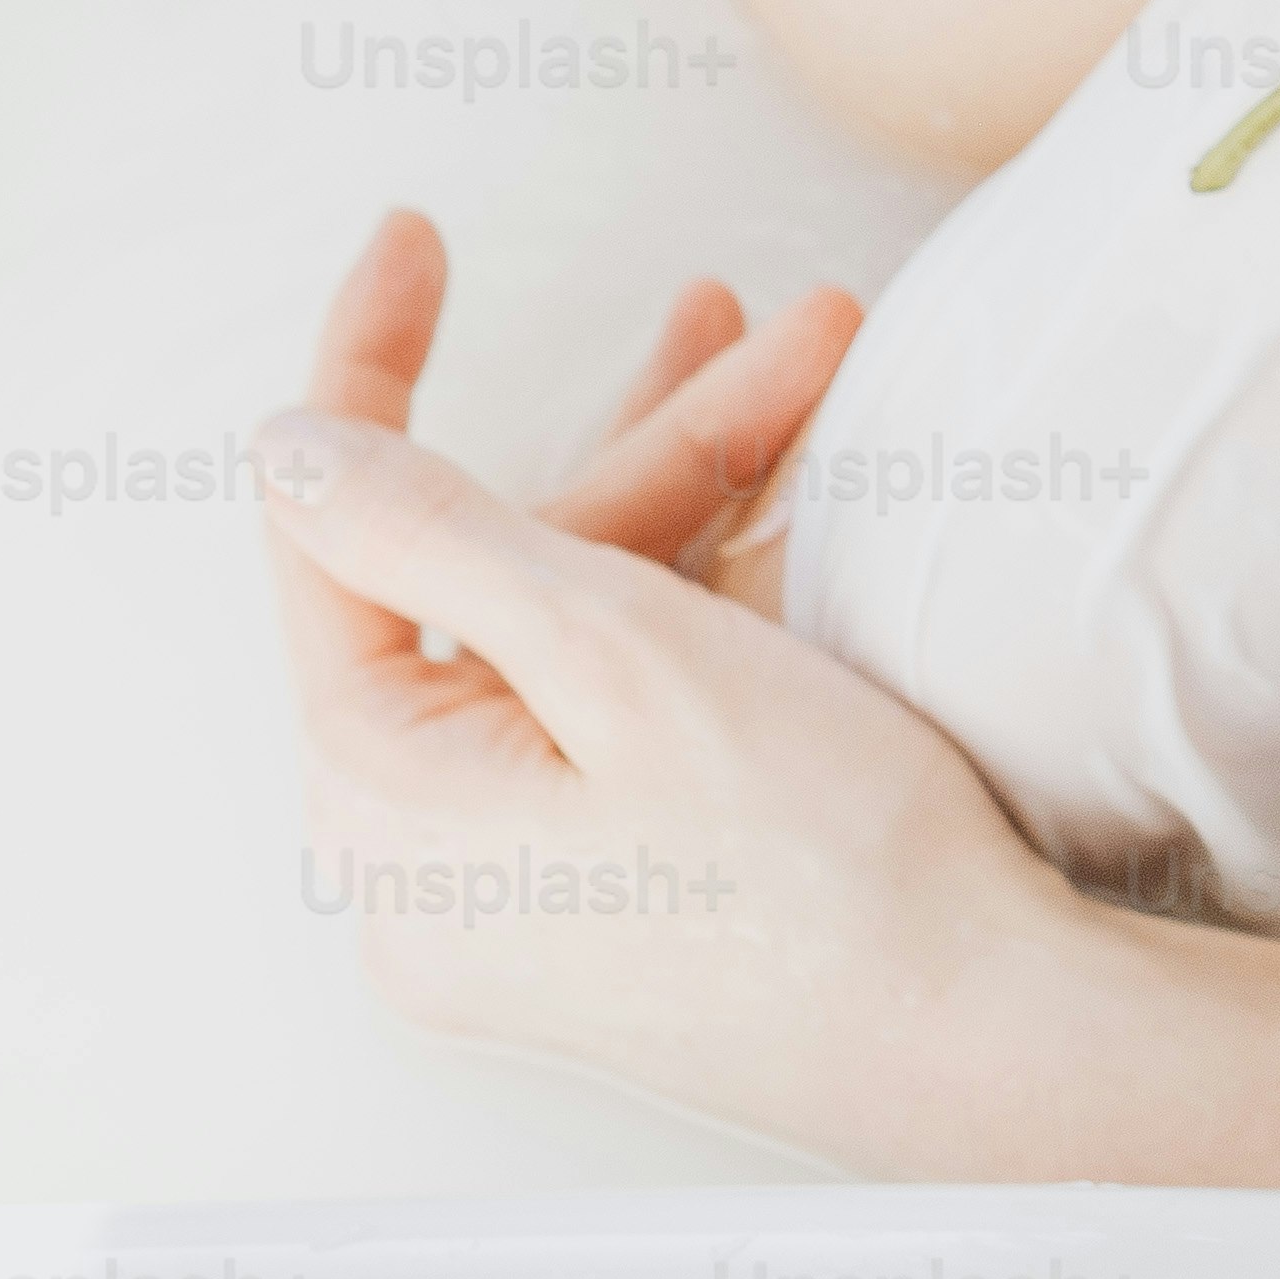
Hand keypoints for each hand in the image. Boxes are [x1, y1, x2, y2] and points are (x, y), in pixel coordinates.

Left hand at [262, 209, 1117, 1168]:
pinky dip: (693, 607)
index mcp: (383, 802)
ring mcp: (517, 895)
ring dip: (684, 500)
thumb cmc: (819, 865)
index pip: (334, 535)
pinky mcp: (608, 905)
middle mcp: (420, 864)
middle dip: (642, 442)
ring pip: (570, 641)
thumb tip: (290, 451)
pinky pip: (615, 715)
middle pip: (493, 585)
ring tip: (804, 369)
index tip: (418, 237)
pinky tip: (786, 514)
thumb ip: (434, 533)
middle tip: (782, 329)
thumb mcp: (615, 653)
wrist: (989, 1041)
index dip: (374, 366)